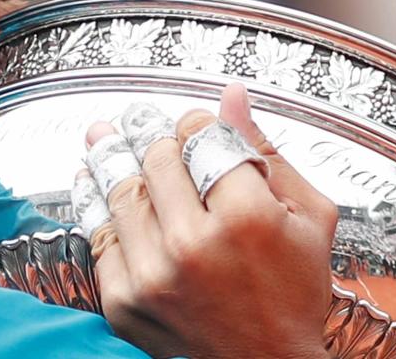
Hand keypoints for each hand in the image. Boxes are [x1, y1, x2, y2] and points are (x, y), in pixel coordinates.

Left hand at [81, 84, 337, 358]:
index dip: (192, 122)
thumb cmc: (291, 296)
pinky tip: (89, 181)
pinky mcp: (123, 298)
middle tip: (137, 121)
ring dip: (108, 158)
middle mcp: (192, 244)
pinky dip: (92, 203)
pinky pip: (100, 235)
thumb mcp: (306, 218)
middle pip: (154, 159)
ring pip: (119, 191)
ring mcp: (152, 273)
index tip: (190, 122)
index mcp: (245, 217)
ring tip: (101, 136)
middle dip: (146, 133)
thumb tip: (232, 97)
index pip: (200, 138)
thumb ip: (265, 152)